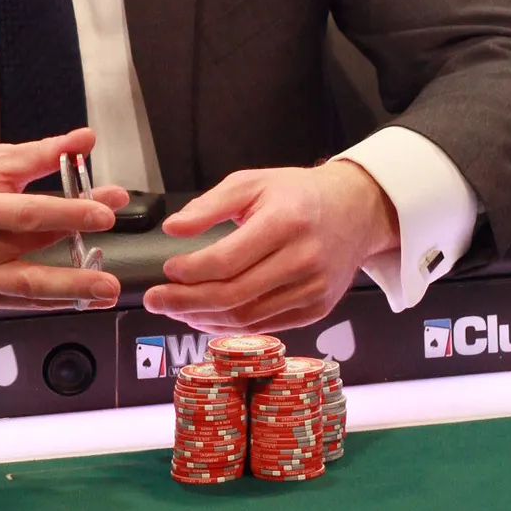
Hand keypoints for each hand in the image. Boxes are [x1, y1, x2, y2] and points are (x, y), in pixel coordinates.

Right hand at [0, 127, 124, 308]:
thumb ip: (43, 154)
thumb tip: (87, 139)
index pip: (25, 215)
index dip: (68, 214)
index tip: (105, 213)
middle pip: (26, 261)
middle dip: (74, 272)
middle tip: (111, 281)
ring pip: (23, 290)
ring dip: (68, 294)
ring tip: (104, 293)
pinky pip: (16, 302)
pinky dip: (49, 301)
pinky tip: (79, 298)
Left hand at [143, 162, 397, 333]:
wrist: (355, 210)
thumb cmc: (298, 194)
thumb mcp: (252, 183)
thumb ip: (210, 205)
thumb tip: (173, 228)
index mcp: (286, 222)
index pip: (228, 260)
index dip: (191, 270)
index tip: (167, 269)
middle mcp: (303, 260)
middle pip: (234, 295)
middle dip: (186, 302)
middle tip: (155, 299)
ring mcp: (313, 290)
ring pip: (247, 318)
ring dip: (204, 318)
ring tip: (175, 309)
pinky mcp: (317, 309)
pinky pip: (265, 327)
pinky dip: (230, 327)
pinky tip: (206, 317)